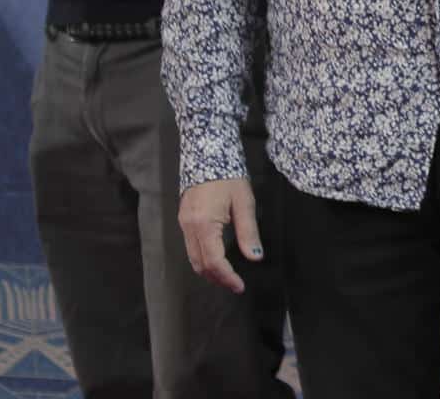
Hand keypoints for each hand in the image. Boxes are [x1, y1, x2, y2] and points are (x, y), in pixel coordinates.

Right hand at [179, 178, 262, 293]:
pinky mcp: (184, 219)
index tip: (240, 286)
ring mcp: (184, 224)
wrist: (208, 154)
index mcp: (204, 225)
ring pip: (193, 258)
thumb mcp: (244, 202)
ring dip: (209, 271)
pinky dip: (203, 258)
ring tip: (228, 276)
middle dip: (218, 278)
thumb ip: (248, 232)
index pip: (214, 261)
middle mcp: (189, 227)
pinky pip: (190, 247)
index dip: (227, 277)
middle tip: (235, 284)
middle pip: (200, 264)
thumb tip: (255, 257)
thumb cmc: (229, 176)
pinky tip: (217, 259)